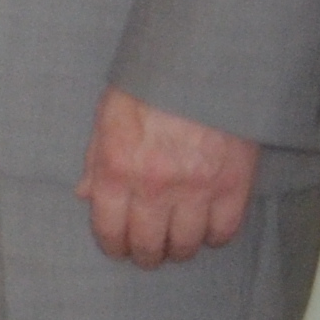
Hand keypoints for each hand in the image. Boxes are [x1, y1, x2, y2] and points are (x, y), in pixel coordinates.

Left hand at [80, 89, 259, 267]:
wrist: (203, 64)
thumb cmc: (150, 86)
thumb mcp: (108, 117)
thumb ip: (96, 160)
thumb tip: (86, 195)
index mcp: (115, 169)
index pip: (108, 229)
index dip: (113, 246)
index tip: (119, 249)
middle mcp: (153, 186)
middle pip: (148, 245)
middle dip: (145, 255)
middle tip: (149, 253)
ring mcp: (195, 189)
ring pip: (186, 245)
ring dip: (179, 250)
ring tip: (177, 244)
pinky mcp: (233, 185)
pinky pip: (224, 230)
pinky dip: (215, 237)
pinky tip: (208, 230)